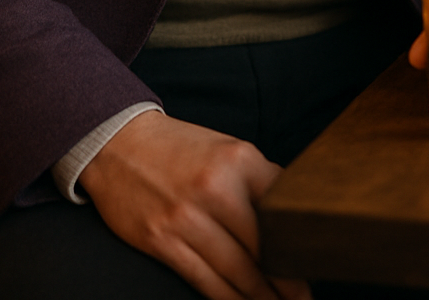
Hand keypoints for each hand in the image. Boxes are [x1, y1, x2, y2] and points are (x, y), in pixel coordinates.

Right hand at [78, 110, 311, 299]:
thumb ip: (256, 179)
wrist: (117, 142)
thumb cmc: (177, 148)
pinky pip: (204, 280)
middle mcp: (215, 187)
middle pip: (263, 248)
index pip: (282, 210)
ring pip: (237, 271)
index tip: (311, 263)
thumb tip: (290, 218)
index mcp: (238, 159)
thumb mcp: (224, 148)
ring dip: (262, 297)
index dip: (299, 243)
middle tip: (302, 298)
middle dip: (286, 281)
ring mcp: (186, 216)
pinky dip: (228, 299)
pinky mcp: (163, 240)